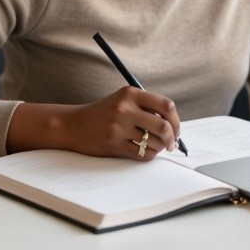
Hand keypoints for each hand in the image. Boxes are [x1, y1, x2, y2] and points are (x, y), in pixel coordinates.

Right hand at [7, 86, 180, 160]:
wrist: (73, 125)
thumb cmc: (103, 114)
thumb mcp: (123, 100)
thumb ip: (146, 107)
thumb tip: (174, 124)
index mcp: (130, 93)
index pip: (166, 105)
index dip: (176, 120)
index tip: (176, 128)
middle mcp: (125, 108)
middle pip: (163, 126)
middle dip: (172, 138)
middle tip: (171, 143)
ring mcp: (118, 126)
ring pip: (154, 142)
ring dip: (159, 147)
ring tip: (154, 146)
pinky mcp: (113, 144)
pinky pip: (143, 154)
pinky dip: (148, 155)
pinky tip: (143, 152)